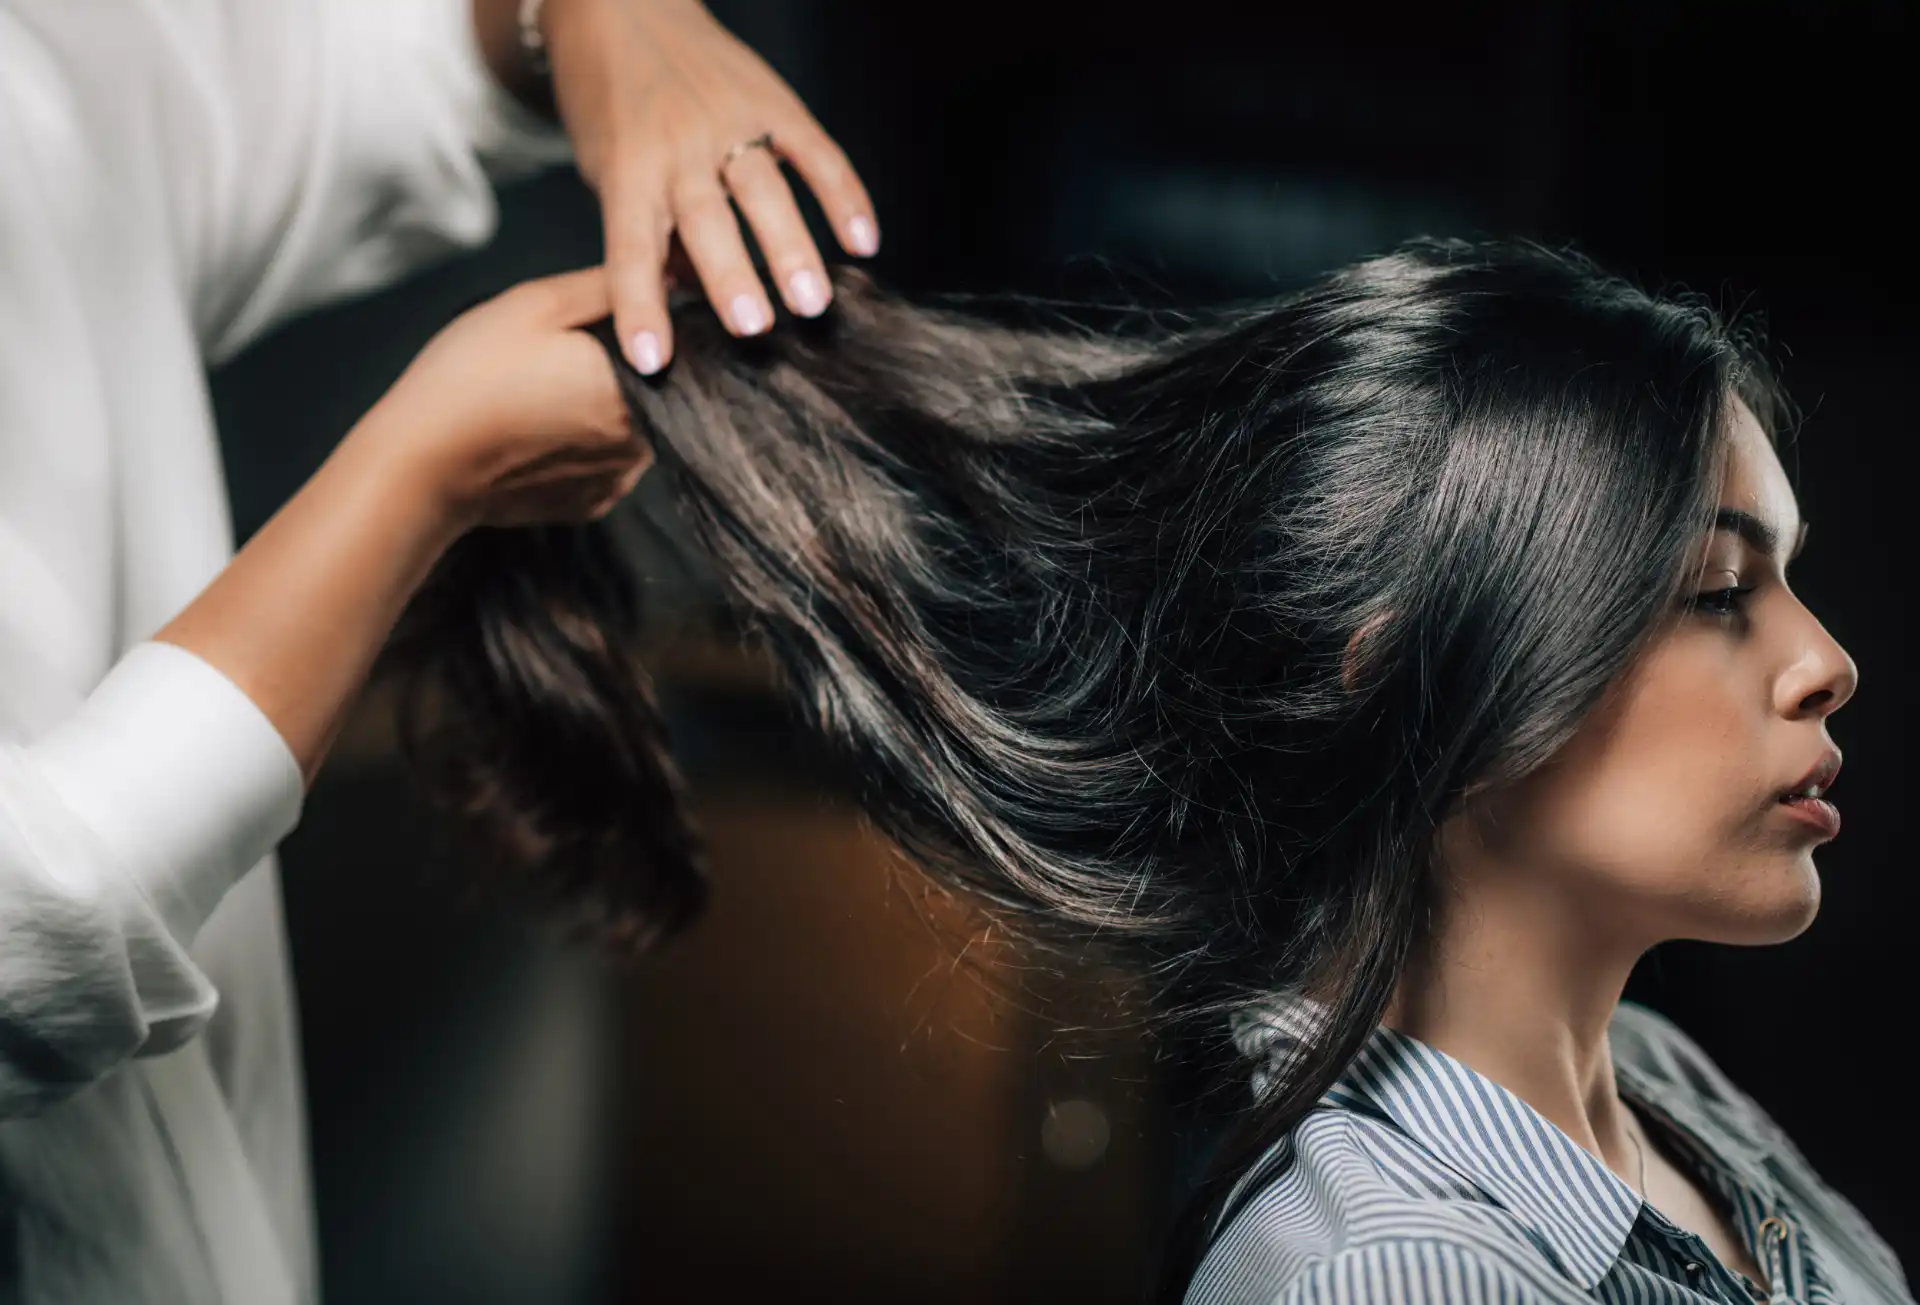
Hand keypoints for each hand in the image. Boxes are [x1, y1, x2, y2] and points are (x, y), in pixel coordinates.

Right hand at [368, 266, 650, 530]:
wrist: (422, 464)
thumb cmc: (475, 373)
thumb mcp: (537, 304)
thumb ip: (608, 288)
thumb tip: (665, 278)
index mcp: (640, 385)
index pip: (676, 349)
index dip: (646, 329)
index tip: (605, 321)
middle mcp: (645, 441)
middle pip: (657, 390)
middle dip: (623, 368)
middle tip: (563, 357)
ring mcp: (621, 479)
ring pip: (633, 428)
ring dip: (605, 409)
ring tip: (549, 393)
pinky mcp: (594, 504)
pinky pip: (606, 463)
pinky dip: (585, 445)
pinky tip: (544, 431)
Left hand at [539, 0, 878, 373]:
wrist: (619, 7)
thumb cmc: (609, 106)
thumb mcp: (607, 169)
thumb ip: (651, 229)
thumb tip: (694, 299)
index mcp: (627, 168)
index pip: (630, 247)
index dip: (640, 305)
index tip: (650, 361)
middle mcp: (678, 145)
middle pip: (707, 218)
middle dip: (731, 275)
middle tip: (755, 328)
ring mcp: (729, 120)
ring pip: (764, 189)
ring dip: (791, 248)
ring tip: (814, 302)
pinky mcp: (773, 101)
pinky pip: (815, 152)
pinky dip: (842, 196)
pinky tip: (865, 243)